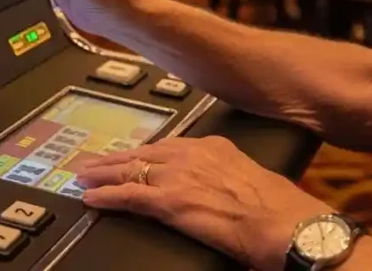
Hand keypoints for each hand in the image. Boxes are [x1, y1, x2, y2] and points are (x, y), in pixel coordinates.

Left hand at [76, 136, 329, 270]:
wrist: (287, 225)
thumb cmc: (280, 210)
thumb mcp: (251, 179)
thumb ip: (228, 178)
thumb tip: (220, 191)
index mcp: (215, 147)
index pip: (169, 146)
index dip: (145, 153)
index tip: (131, 155)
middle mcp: (194, 154)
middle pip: (144, 153)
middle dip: (117, 158)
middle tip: (93, 161)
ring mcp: (180, 176)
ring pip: (130, 170)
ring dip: (104, 173)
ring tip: (84, 175)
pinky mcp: (171, 202)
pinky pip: (129, 195)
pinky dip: (106, 195)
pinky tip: (90, 197)